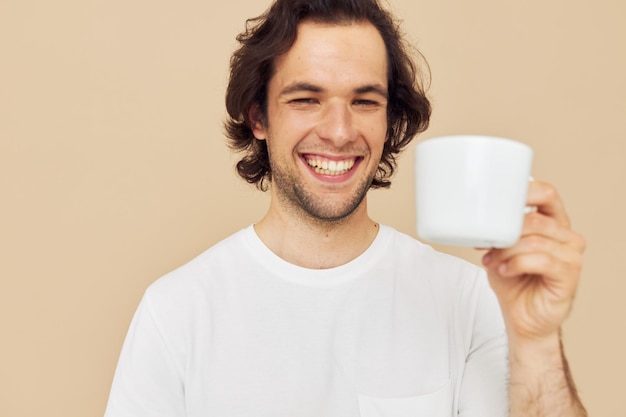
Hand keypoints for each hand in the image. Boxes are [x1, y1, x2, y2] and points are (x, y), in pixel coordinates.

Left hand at [482, 180, 585, 341]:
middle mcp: (567, 236)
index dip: (526, 190)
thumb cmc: (513, 281)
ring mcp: (571, 255)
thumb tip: (477, 215)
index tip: (499, 197)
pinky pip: (542, 260)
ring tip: (493, 262)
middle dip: (505, 233)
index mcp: (552, 223)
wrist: (521, 318)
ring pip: (535, 241)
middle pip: (535, 221)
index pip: (547, 194)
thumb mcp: (499, 249)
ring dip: (507, 252)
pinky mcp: (570, 275)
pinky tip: (506, 271)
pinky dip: (517, 264)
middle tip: (486, 246)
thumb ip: (497, 230)